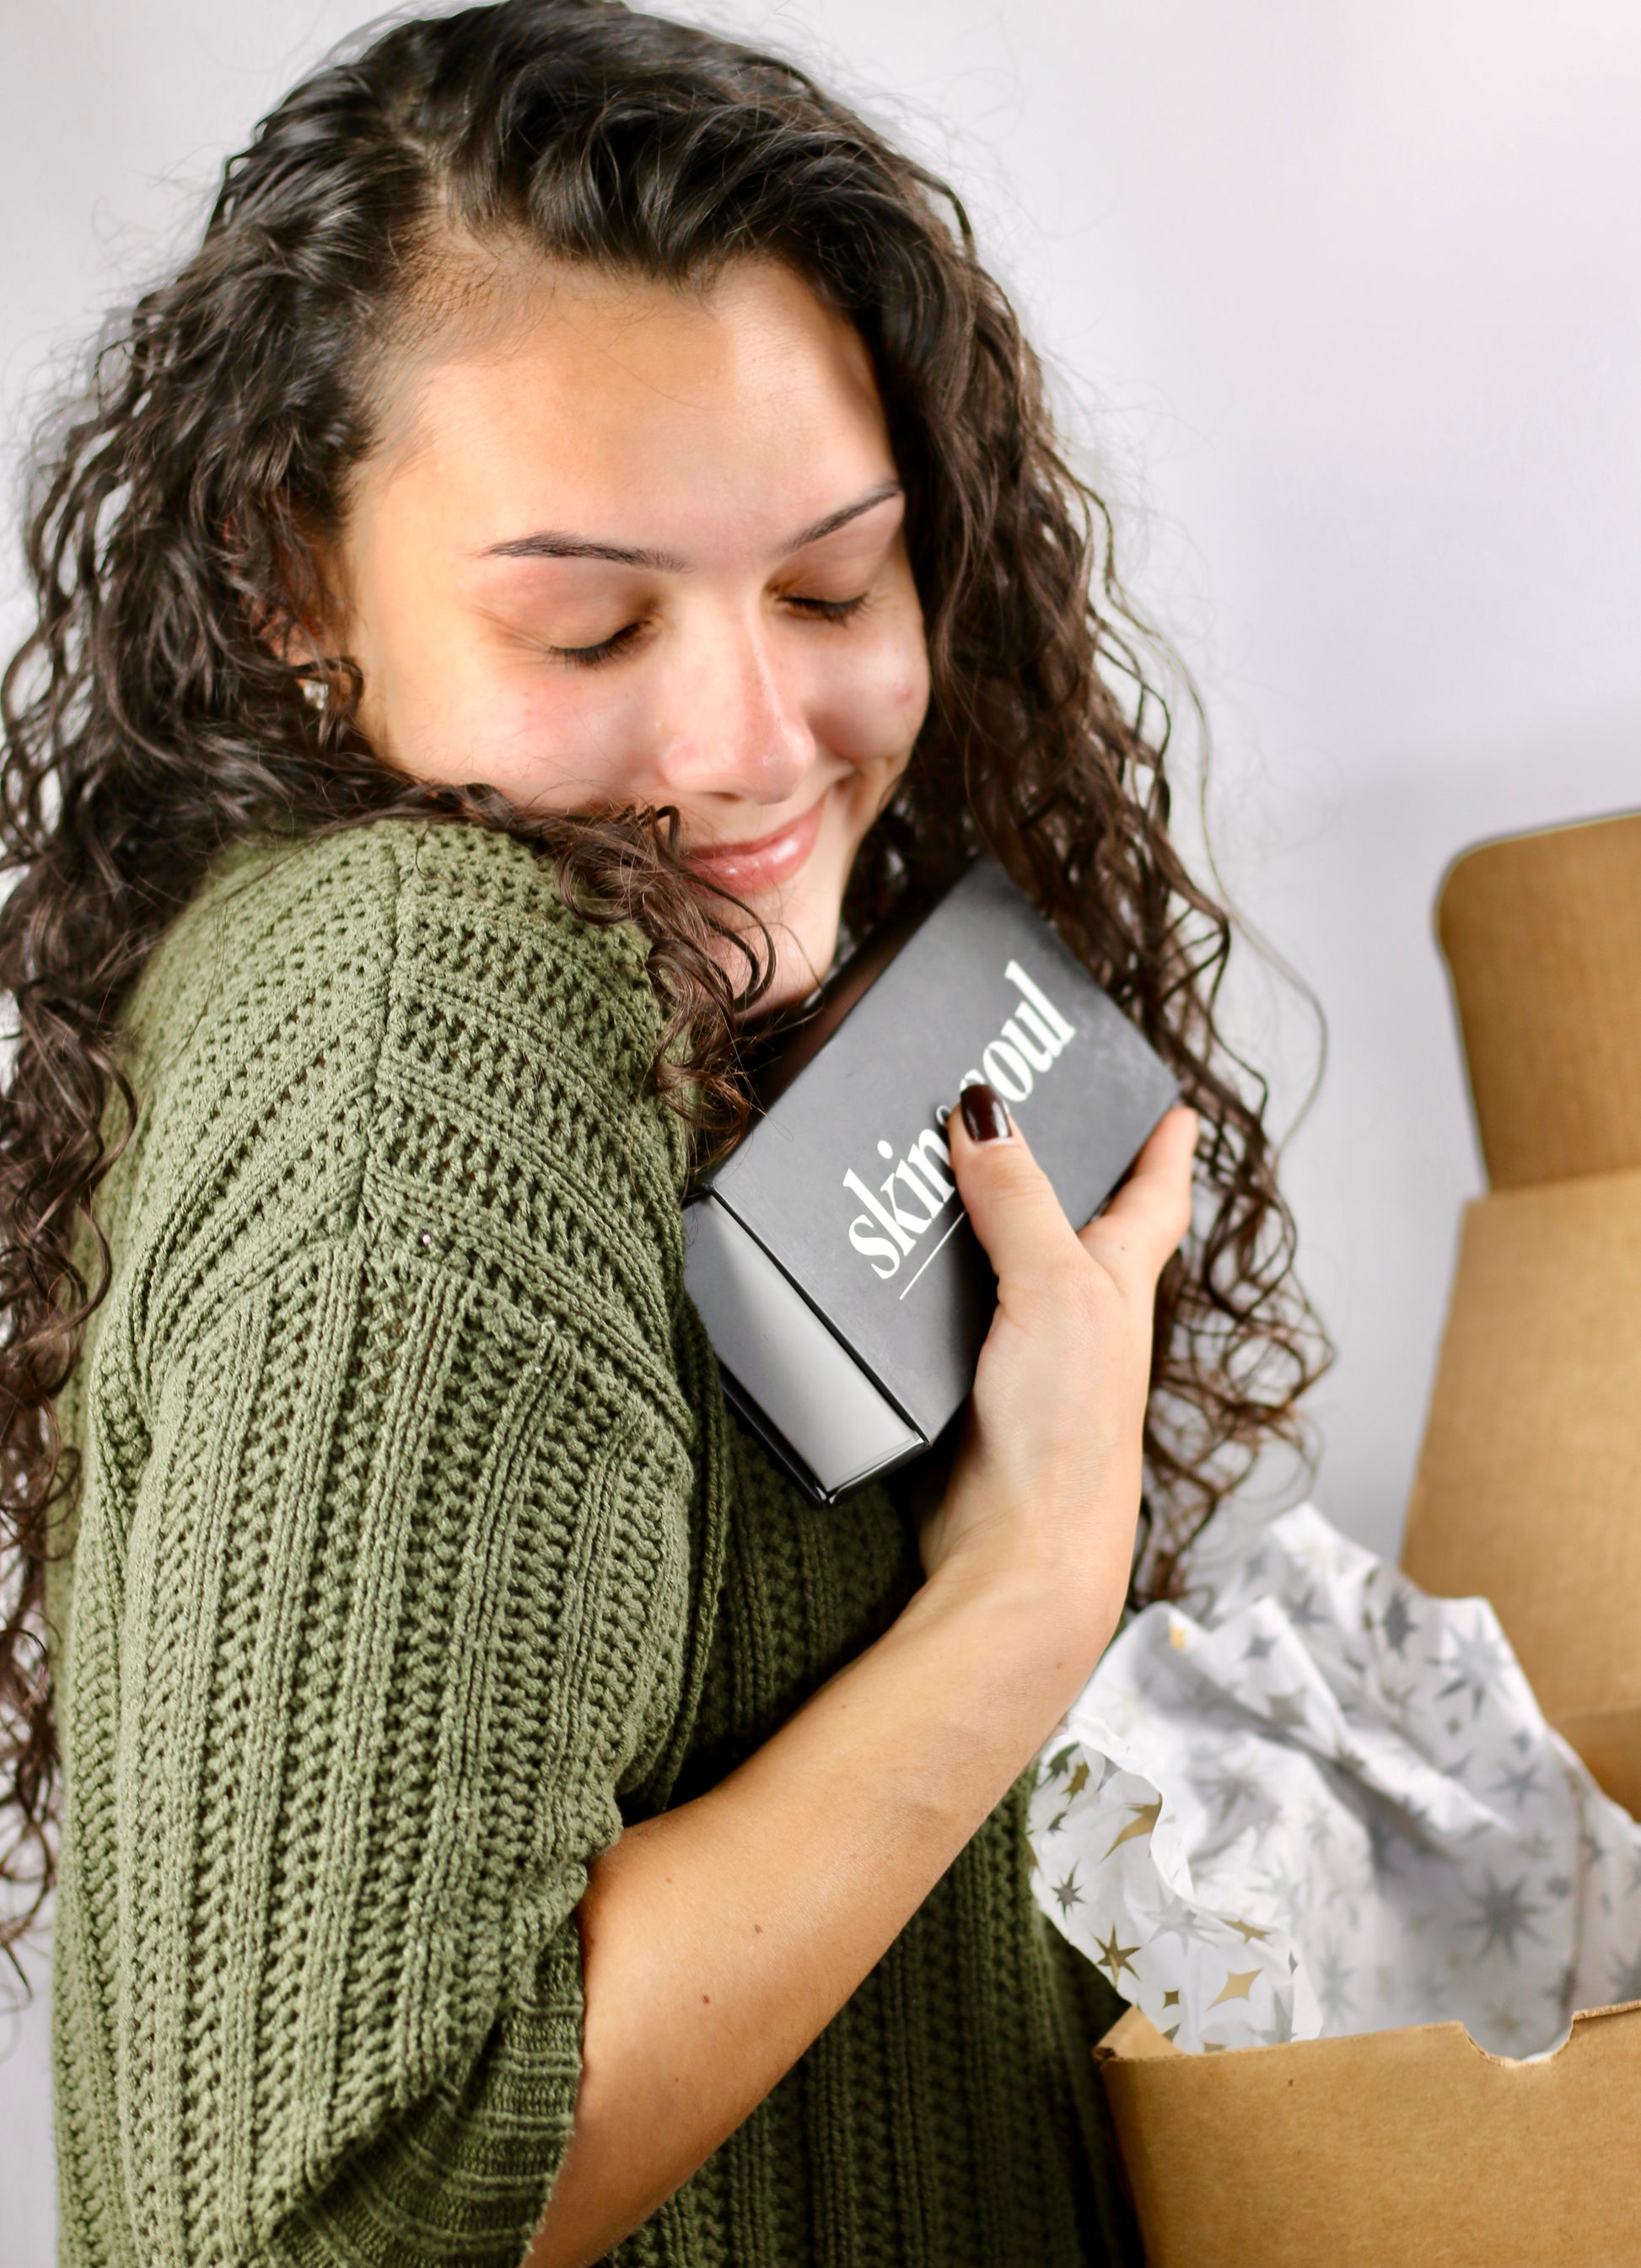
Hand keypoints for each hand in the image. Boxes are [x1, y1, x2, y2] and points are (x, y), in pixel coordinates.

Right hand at [918, 1089, 1197, 1651]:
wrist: (1019, 1551)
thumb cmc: (1067, 1434)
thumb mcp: (1055, 1289)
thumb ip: (1019, 1201)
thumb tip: (986, 1113)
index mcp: (1119, 1283)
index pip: (1154, 1199)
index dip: (1165, 1151)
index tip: (1177, 1111)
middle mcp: (1080, 1316)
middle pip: (1078, 1228)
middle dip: (1062, 1175)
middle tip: (1031, 1119)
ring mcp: (1025, 1356)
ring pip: (1005, 1268)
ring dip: (976, 1225)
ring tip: (935, 1174)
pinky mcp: (968, 1391)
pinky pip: (945, 1316)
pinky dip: (923, 1285)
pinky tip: (888, 1273)